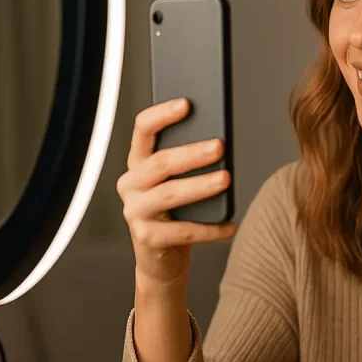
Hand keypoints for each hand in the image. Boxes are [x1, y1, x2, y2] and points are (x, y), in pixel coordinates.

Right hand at [117, 98, 236, 284]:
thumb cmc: (178, 212)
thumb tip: (219, 142)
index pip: (142, 130)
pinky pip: (183, 231)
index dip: (162, 115)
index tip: (187, 103)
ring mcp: (135, 212)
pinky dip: (210, 229)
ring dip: (200, 186)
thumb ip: (190, 162)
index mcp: (139, 163)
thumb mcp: (181, 182)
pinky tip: (231, 225)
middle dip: (191, 154)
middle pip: (159, 163)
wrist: (162, 258)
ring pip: (169, 194)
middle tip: (220, 147)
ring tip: (226, 179)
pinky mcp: (147, 239)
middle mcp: (131, 184)